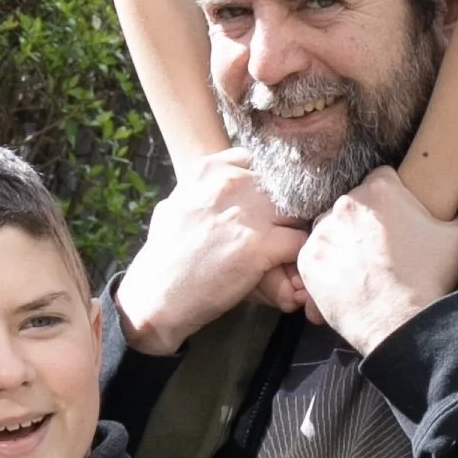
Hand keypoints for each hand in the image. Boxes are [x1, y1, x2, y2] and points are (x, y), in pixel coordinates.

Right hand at [114, 149, 311, 356]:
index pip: (259, 163)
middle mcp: (230, 184)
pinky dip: (297, 254)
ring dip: (296, 229)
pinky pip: (299, 240)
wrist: (157, 294)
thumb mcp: (175, 204)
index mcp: (209, 170)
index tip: (266, 204)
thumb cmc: (164, 254)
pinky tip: (286, 265)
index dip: (268, 186)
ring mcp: (247, 213)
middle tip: (281, 229)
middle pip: (283, 186)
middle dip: (286, 208)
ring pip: (297, 211)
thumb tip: (221, 184)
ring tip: (286, 248)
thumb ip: (202, 188)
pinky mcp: (261, 245)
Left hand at [294, 167, 457, 357]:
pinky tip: (348, 282)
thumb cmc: (431, 279)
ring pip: (332, 228)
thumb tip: (448, 210)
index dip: (393, 199)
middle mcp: (346, 204)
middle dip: (367, 221)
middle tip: (382, 249)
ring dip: (345, 242)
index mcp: (380, 190)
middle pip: (355, 204)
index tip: (398, 218)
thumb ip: (450, 212)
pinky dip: (329, 266)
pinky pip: (317, 256)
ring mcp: (322, 232)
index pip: (383, 179)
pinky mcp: (308, 260)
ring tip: (364, 268)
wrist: (402, 324)